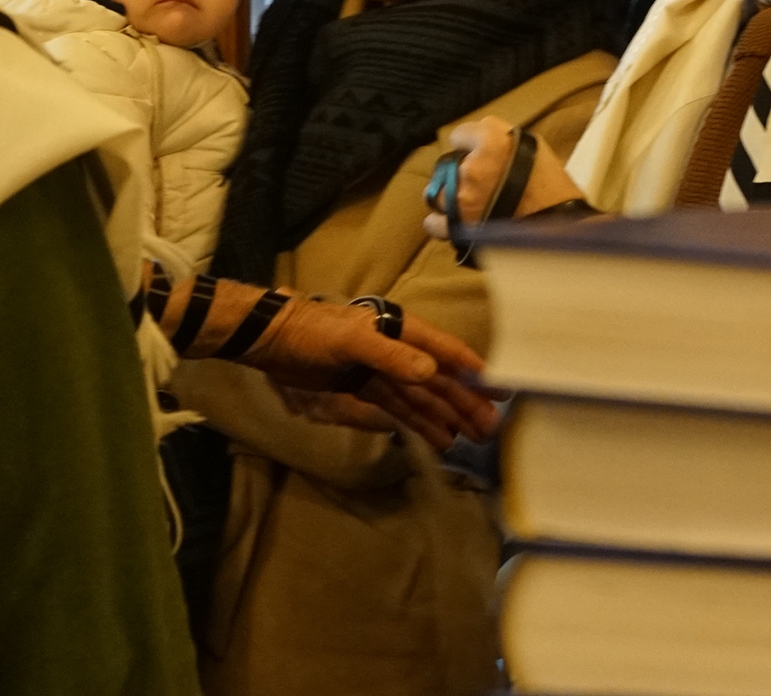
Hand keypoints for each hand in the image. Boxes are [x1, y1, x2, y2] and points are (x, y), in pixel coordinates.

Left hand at [243, 296, 499, 445]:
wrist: (270, 340)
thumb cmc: (310, 331)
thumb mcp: (350, 340)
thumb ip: (390, 356)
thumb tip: (431, 374)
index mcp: (398, 331)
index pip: (443, 351)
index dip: (472, 369)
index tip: (501, 387)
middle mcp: (395, 351)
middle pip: (437, 379)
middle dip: (464, 402)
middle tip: (490, 428)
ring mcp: (380, 371)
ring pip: (420, 397)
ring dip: (445, 416)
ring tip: (471, 438)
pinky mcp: (363, 388)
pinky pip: (398, 408)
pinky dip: (418, 423)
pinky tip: (438, 438)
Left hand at [422, 118, 582, 239]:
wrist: (562, 230)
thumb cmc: (554, 188)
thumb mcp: (534, 148)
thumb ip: (500, 138)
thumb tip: (478, 140)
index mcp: (491, 143)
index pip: (461, 134)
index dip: (468, 143)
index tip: (474, 151)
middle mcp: (472, 169)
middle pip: (447, 165)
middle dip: (458, 172)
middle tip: (478, 182)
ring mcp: (462, 200)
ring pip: (437, 194)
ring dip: (449, 197)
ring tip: (467, 203)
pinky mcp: (459, 227)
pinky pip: (435, 223)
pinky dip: (442, 222)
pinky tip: (455, 221)